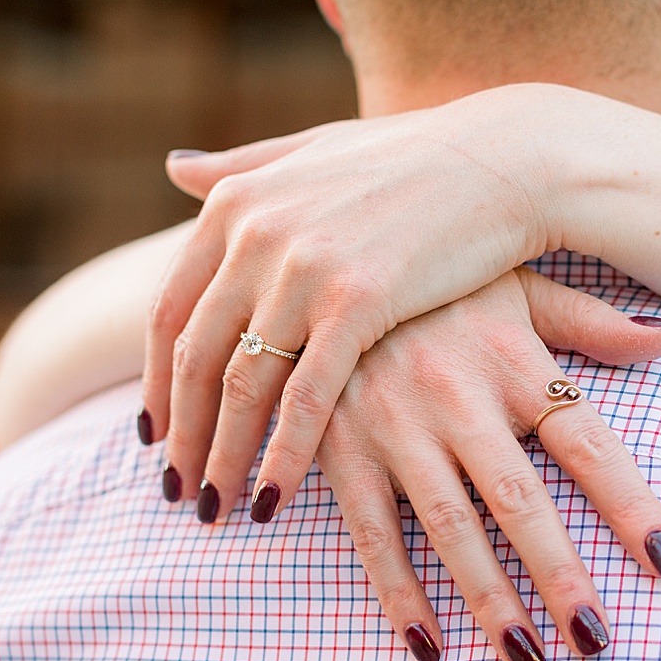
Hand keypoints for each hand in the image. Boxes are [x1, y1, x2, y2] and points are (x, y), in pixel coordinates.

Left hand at [144, 86, 592, 523]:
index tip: (158, 436)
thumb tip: (172, 166)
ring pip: (240, 386)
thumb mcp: (314, 149)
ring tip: (217, 511)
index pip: (169, 311)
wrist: (504, 160)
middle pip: (194, 358)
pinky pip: (304, 398)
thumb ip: (242, 166)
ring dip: (222, 457)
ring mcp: (302, 268)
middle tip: (179, 493)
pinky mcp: (356, 302)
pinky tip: (271, 499)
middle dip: (183, 437)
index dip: (156, 381)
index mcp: (235, 203)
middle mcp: (253, 233)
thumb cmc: (418, 157)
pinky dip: (282, 457)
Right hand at [309, 269, 660, 660]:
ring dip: (489, 598)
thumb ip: (592, 323)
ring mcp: (394, 424)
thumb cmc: (437, 277)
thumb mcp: (517, 282)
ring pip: (450, 527)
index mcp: (513, 358)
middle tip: (596, 642)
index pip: (588, 443)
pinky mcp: (338, 447)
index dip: (630, 504)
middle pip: (522, 500)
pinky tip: (428, 646)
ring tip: (528, 659)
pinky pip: (371, 532)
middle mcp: (459, 395)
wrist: (322, 245)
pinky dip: (397, 592)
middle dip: (560, 575)